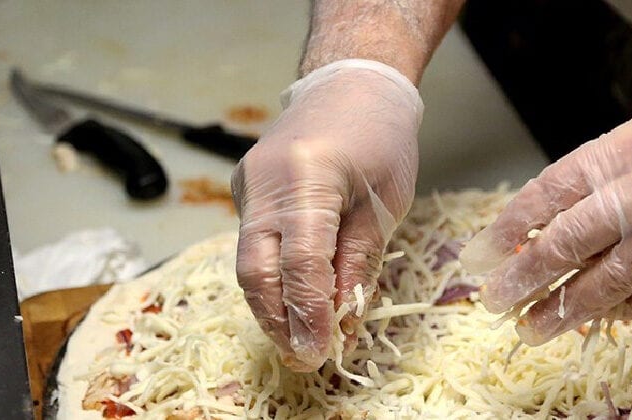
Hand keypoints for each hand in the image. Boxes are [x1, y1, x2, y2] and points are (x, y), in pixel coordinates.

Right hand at [232, 60, 421, 370]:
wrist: (351, 84)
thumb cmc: (381, 138)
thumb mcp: (386, 203)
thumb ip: (358, 260)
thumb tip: (342, 319)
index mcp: (308, 176)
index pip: (300, 261)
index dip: (308, 313)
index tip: (319, 351)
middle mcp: (266, 181)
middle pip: (257, 268)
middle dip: (278, 321)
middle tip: (303, 360)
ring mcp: (249, 184)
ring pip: (249, 261)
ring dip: (272, 306)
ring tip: (299, 342)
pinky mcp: (245, 190)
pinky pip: (253, 243)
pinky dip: (272, 277)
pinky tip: (294, 303)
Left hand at [460, 69, 631, 345]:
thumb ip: (598, 178)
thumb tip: (541, 226)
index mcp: (625, 149)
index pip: (549, 193)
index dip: (509, 228)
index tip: (481, 255)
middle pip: (568, 242)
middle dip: (524, 277)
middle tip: (495, 301)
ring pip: (606, 281)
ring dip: (562, 309)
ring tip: (532, 328)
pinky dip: (618, 309)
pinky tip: (595, 317)